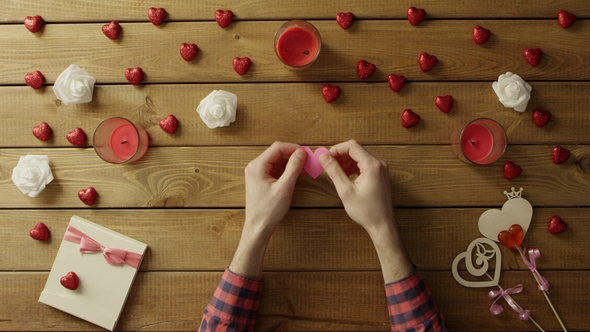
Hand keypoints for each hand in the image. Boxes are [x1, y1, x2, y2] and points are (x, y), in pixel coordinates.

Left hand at [230, 142, 305, 277]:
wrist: (258, 227)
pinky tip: (297, 172)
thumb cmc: (268, 211)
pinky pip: (275, 169)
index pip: (277, 148)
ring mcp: (257, 173)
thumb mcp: (284, 187)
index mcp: (257, 166)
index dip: (293, 148)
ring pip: (277, 161)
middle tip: (308, 159)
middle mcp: (255, 167)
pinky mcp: (261, 180)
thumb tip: (301, 153)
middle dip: (293, 155)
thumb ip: (293, 168)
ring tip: (305, 166)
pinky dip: (286, 169)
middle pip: (277, 153)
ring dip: (291, 162)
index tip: (306, 153)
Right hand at [320, 139, 412, 281]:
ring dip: (346, 161)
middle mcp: (379, 164)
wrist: (382, 224)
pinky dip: (353, 167)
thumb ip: (334, 171)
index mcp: (372, 165)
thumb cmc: (366, 210)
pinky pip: (364, 164)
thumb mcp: (345, 190)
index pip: (352, 146)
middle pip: (356, 150)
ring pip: (360, 157)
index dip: (337, 149)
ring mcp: (381, 169)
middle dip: (340, 155)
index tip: (326, 157)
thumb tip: (323, 157)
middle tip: (328, 165)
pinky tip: (344, 176)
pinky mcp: (380, 175)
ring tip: (335, 172)